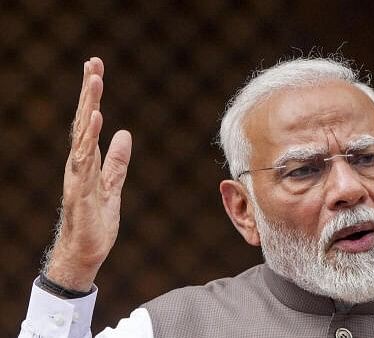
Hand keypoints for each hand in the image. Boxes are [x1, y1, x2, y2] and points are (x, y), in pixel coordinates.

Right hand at [44, 57, 131, 291]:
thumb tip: (124, 133)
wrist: (85, 253)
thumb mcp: (113, 186)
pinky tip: (95, 117)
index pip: (88, 123)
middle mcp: (79, 164)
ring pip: (82, 135)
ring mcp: (77, 176)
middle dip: (88, 92)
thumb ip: (117, 161)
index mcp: (87, 161)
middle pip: (82, 122)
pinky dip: (90, 137)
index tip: (95, 70)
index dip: (92, 97)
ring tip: (94, 80)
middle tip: (93, 62)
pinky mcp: (80, 190)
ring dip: (88, 106)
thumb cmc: (95, 221)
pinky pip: (86, 160)